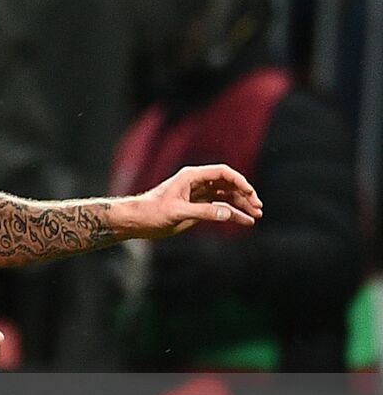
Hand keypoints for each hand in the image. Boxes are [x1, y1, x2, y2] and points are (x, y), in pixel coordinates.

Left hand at [128, 164, 262, 237]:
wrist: (137, 221)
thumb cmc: (152, 212)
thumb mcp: (177, 212)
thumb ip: (203, 212)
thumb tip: (227, 212)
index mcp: (191, 177)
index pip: (222, 173)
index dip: (239, 181)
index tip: (251, 193)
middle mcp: (196, 183)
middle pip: (228, 184)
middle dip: (244, 194)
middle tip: (258, 207)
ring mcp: (198, 195)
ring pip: (226, 196)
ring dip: (241, 204)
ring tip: (256, 215)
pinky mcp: (196, 207)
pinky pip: (219, 207)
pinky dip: (232, 213)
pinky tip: (245, 221)